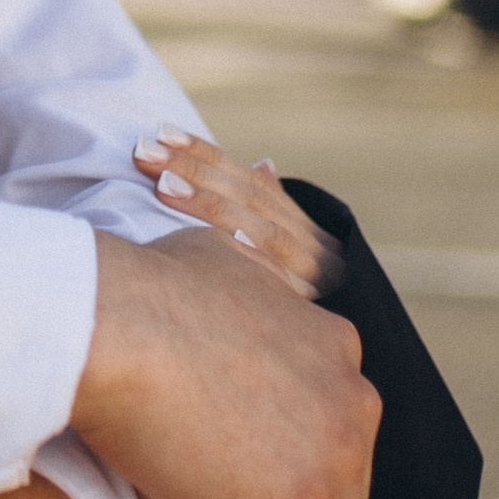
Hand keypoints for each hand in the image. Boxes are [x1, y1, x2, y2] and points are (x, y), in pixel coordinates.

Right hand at [71, 223, 377, 498]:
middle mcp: (351, 397)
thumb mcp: (208, 258)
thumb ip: (237, 282)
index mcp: (330, 343)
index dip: (298, 454)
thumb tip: (225, 279)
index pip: (333, 420)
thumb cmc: (129, 290)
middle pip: (346, 479)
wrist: (101, 327)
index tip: (257, 478)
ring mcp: (333, 461)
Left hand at [131, 130, 337, 297]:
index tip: (161, 132)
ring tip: (161, 185)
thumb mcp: (299, 252)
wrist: (355, 365)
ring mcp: (316, 282)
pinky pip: (275, 285)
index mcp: (307, 229)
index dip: (207, 154)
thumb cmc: (307, 302)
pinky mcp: (310, 317)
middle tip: (143, 152)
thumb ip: (277, 210)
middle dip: (195, 172)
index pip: (250, 181)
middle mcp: (317, 249)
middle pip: (250, 200)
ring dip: (209, 207)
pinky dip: (249, 258)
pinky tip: (215, 243)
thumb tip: (263, 161)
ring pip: (262, 235)